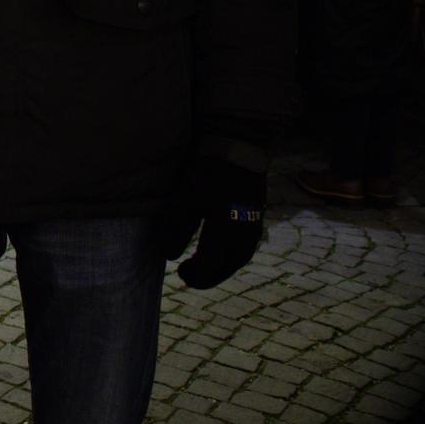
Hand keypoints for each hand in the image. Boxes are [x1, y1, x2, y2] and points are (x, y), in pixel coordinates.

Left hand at [154, 157, 266, 289]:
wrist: (237, 147)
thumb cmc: (207, 172)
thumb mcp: (184, 199)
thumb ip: (176, 229)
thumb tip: (168, 256)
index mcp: (227, 231)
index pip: (211, 264)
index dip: (196, 274)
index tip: (180, 274)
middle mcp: (245, 233)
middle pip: (227, 265)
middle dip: (208, 275)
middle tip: (187, 276)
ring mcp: (254, 226)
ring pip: (238, 258)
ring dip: (220, 267)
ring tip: (201, 267)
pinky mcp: (256, 218)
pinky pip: (244, 247)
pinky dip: (230, 256)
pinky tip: (218, 254)